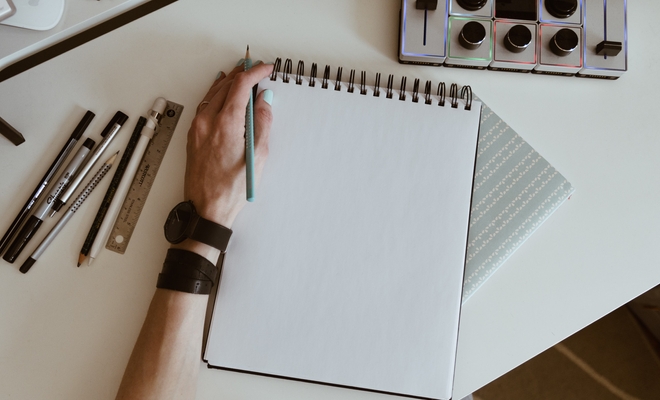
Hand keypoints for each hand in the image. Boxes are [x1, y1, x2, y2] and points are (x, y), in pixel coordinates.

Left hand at [184, 61, 273, 227]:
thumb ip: (263, 123)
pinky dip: (216, 94)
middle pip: (225, 85)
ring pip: (213, 93)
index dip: (255, 73)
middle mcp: (207, 122)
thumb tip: (264, 101)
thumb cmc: (231, 189)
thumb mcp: (258, 156)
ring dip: (228, 82)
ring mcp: (197, 128)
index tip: (266, 69)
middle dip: (243, 73)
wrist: (207, 208)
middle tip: (257, 69)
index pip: (240, 85)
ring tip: (242, 76)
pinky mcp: (193, 135)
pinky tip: (222, 93)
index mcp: (225, 124)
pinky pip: (204, 105)